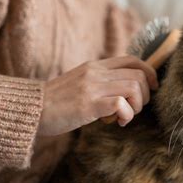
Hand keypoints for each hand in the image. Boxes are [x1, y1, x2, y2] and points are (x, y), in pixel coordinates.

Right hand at [37, 56, 157, 135]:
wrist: (31, 109)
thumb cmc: (57, 101)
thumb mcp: (82, 82)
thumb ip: (102, 81)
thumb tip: (127, 90)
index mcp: (96, 66)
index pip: (133, 60)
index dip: (149, 73)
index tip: (151, 88)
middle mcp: (96, 72)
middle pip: (139, 74)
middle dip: (146, 94)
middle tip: (134, 108)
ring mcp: (93, 87)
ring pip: (134, 87)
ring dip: (137, 106)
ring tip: (125, 116)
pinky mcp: (88, 104)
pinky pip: (121, 104)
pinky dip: (127, 115)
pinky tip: (118, 122)